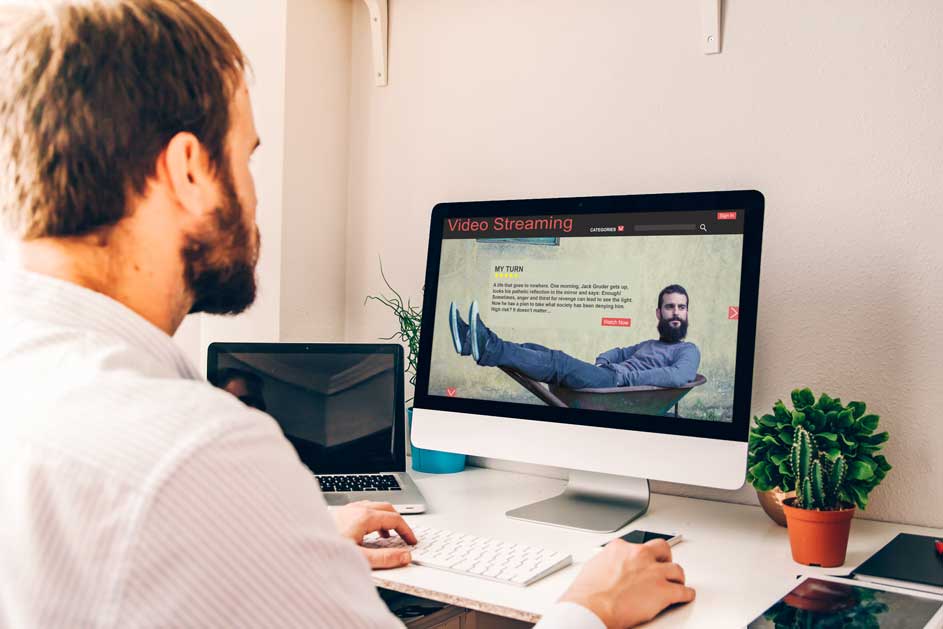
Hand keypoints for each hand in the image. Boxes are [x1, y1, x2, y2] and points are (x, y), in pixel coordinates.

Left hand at [331, 501, 417, 569]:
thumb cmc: (325, 553)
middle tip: (404, 536)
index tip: (411, 541)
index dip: (407, 530)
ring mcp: (346, 510)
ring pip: (373, 507)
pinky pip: (362, 510)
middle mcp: (355, 509)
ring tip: (387, 536)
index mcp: (363, 516)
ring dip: (384, 519)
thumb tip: (404, 556)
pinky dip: (372, 518)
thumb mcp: (360, 559)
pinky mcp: (338, 514)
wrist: (300, 551)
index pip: (394, 518)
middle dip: (398, 521)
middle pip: (386, 507)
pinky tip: (367, 533)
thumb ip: (385, 558)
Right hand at [559, 539, 694, 627]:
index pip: (637, 546)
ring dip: (677, 577)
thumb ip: (606, 564)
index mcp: (620, 549)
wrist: (591, 609)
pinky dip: (686, 594)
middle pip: (662, 549)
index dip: (642, 556)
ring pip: (676, 569)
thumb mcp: (593, 568)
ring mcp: (653, 572)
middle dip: (665, 557)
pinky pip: (683, 591)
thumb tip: (607, 570)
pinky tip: (685, 596)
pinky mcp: (663, 591)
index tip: (643, 561)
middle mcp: (639, 555)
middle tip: (665, 564)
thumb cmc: (587, 595)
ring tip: (677, 582)